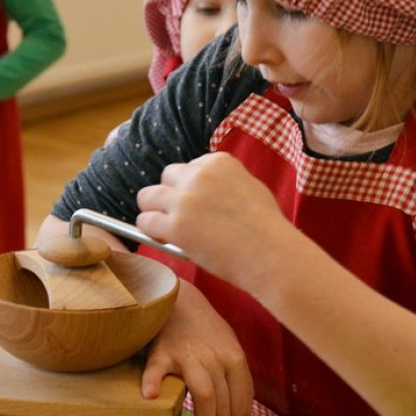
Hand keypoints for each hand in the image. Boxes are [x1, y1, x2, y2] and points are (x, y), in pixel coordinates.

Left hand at [135, 152, 295, 289]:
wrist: (271, 253)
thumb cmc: (267, 227)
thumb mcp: (250, 187)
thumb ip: (224, 183)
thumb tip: (202, 193)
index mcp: (218, 162)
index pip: (189, 167)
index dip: (190, 187)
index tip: (197, 204)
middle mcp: (199, 176)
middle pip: (166, 177)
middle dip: (170, 196)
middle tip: (179, 217)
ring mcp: (185, 200)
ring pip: (147, 197)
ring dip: (154, 211)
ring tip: (165, 229)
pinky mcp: (176, 226)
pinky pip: (145, 222)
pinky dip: (150, 232)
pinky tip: (164, 240)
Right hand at [141, 281, 252, 415]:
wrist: (181, 299)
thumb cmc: (206, 330)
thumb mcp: (230, 348)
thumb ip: (240, 380)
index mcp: (234, 357)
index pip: (240, 400)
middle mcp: (215, 357)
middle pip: (224, 404)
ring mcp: (189, 354)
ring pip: (204, 396)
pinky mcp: (162, 351)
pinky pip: (157, 369)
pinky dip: (152, 382)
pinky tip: (150, 397)